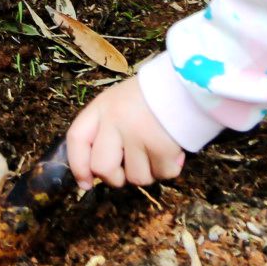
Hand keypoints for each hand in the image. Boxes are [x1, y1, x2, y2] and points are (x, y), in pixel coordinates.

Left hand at [56, 79, 187, 190]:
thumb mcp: (120, 102)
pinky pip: (162, 174)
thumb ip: (107, 129)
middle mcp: (115, 120)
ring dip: (149, 171)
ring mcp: (137, 134)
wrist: (189, 82)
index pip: (77, 139)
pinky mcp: (162, 146)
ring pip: (136, 177)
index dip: (78, 166)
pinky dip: (169, 167)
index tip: (86, 184)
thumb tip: (98, 170)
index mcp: (101, 107)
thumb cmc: (153, 94)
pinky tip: (173, 150)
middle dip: (115, 178)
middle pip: (102, 167)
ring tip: (157, 150)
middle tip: (130, 170)